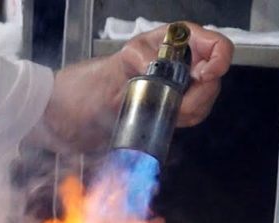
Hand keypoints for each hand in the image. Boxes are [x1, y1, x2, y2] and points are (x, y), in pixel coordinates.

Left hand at [27, 22, 232, 151]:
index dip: (216, 58)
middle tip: (178, 106)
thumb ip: (139, 62)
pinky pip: (187, 116)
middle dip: (200, 93)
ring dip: (191, 110)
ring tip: (165, 115)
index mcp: (164, 43)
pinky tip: (165, 124)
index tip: (204, 75)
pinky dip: (182, 122)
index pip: (210, 43)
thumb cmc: (80, 88)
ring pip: (202, 98)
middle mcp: (171, 63)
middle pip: (212, 75)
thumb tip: (160, 64)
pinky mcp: (162, 110)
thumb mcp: (112, 68)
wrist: (61, 120)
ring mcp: (169, 87)